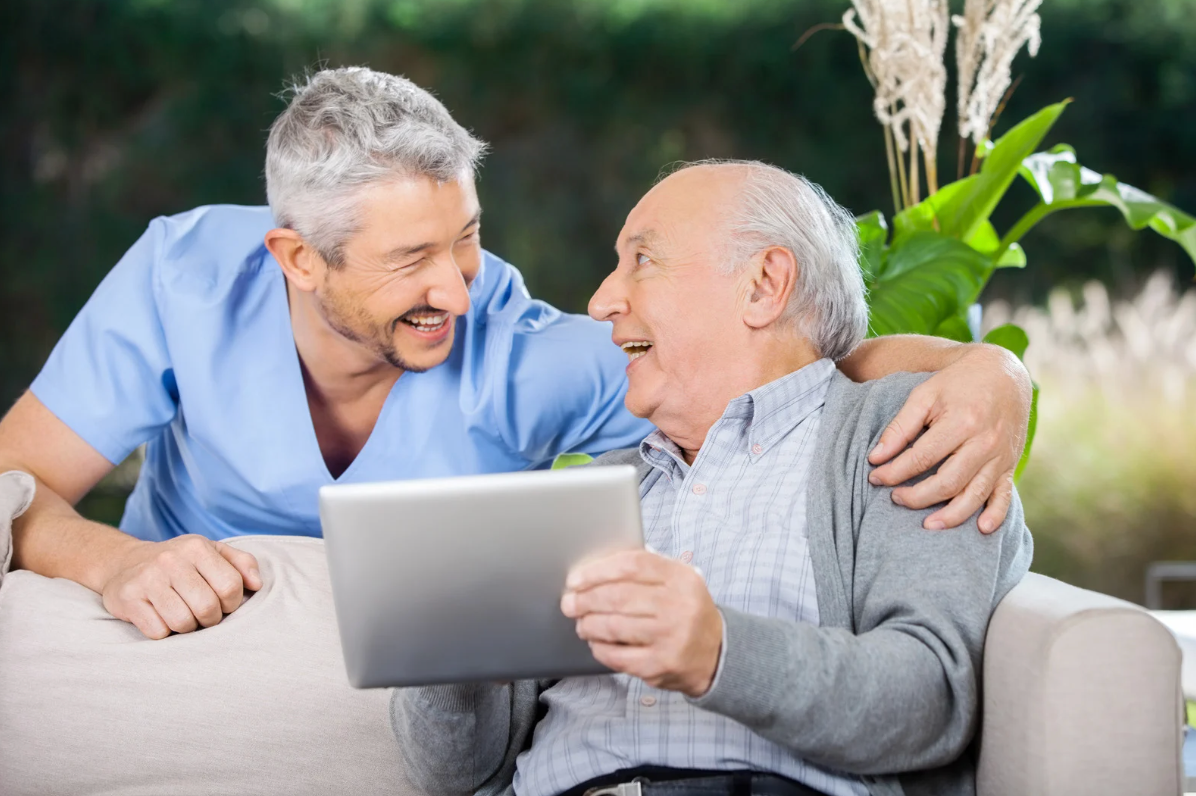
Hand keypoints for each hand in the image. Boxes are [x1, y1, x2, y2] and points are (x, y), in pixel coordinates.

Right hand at [101, 534, 261, 638]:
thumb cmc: (180, 563)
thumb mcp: (212, 553)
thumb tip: (257, 584)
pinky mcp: (128, 599)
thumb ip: (242, 564)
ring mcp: (147, 579)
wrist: (126, 564)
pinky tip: (160, 617)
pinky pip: (158, 632)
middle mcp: (170, 560)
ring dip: (187, 627)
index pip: (230, 586)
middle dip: (211, 619)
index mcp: (196, 547)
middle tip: (203, 614)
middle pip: (207, 608)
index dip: (232, 603)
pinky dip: (164, 632)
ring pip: (183, 623)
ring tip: (183, 615)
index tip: (223, 603)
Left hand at [561, 549, 721, 696]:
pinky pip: (617, 656)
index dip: (598, 571)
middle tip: (570, 603)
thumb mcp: (678, 580)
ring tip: (582, 623)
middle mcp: (678, 606)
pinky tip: (596, 642)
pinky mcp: (659, 665)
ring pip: (613, 626)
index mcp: (681, 578)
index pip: (632, 565)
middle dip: (585, 600)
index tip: (576, 579)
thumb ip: (646, 567)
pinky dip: (599, 648)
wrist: (716, 653)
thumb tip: (598, 565)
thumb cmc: (686, 610)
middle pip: (618, 597)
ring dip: (588, 624)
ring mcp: (670, 638)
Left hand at [867, 344, 1030, 532]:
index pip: (921, 458)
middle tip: (895, 499)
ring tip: (927, 525)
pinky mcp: (1010, 464)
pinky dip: (996, 514)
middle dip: (917, 496)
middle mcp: (984, 442)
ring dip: (951, 515)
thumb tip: (876, 457)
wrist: (1003, 373)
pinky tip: (982, 529)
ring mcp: (1000, 456)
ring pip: (974, 494)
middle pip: (948, 482)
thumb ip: (900, 426)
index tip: (875, 477)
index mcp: (961, 422)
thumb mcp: (925, 394)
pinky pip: (1005, 494)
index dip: (895, 472)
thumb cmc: (957, 384)